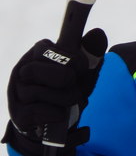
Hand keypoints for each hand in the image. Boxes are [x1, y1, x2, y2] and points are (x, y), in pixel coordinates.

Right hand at [5, 28, 107, 155]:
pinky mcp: (18, 114)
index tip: (81, 69)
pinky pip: (41, 112)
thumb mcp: (84, 71)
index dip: (79, 62)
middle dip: (73, 85)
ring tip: (65, 101)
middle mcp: (24, 67)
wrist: (55, 122)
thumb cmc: (69, 88)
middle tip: (72, 86)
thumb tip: (98, 32)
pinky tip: (56, 113)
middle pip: (60, 75)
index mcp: (41, 50)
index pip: (63, 47)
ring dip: (65, 100)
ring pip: (46, 94)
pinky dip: (56, 115)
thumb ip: (92, 53)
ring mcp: (17, 90)